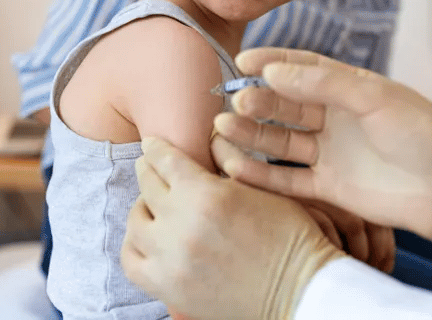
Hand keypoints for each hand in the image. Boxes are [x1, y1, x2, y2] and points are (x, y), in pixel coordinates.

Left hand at [122, 137, 344, 319]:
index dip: (156, 148)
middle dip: (148, 171)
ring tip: (152, 204)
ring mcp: (171, 259)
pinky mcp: (168, 287)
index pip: (165, 161)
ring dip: (143, 208)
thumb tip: (208, 142)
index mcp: (208, 194)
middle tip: (149, 167)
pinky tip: (147, 238)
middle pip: (147, 186)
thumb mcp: (264, 188)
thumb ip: (231, 164)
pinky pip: (131, 261)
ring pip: (136, 221)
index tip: (151, 144)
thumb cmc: (291, 235)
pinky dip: (134, 245)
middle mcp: (182, 224)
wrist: (299, 289)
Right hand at [210, 48, 431, 285]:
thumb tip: (273, 70)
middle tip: (234, 101)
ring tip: (223, 128)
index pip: (303, 68)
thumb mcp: (376, 97)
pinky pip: (287, 179)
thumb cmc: (425, 135)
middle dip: (257, 101)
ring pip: (280, 141)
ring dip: (251, 134)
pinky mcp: (329, 189)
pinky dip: (260, 174)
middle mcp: (337, 119)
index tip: (242, 59)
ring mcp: (331, 154)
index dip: (271, 62)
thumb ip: (324, 83)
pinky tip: (234, 164)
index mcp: (351, 89)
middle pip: (286, 105)